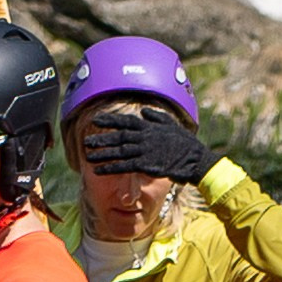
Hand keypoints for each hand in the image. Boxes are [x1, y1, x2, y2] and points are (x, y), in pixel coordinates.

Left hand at [90, 114, 208, 184]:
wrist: (195, 159)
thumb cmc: (185, 143)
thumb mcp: (171, 124)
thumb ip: (156, 117)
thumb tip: (144, 111)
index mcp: (150, 126)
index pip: (126, 121)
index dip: (110, 121)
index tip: (96, 121)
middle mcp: (145, 137)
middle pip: (118, 136)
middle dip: (102, 138)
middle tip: (87, 141)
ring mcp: (145, 151)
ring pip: (119, 151)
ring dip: (102, 153)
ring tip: (87, 156)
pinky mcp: (146, 165)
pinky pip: (123, 166)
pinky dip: (110, 167)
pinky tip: (98, 170)